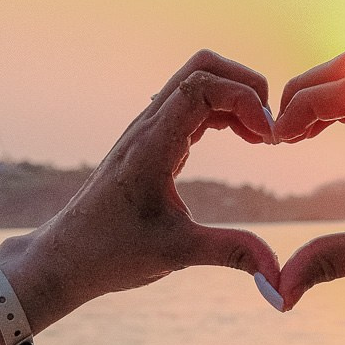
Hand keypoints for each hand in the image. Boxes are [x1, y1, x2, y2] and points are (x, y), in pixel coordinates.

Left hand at [0, 50, 282, 339]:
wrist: (67, 256)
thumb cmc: (110, 253)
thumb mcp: (175, 253)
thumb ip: (229, 253)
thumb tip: (277, 276)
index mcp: (151, 144)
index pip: (202, 85)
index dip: (244, 98)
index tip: (268, 138)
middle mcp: (148, 127)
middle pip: (202, 68)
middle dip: (246, 85)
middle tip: (271, 129)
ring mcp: (149, 131)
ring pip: (198, 82)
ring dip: (236, 97)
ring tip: (263, 137)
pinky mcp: (153, 142)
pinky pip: (194, 105)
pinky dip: (225, 111)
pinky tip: (245, 140)